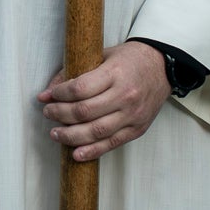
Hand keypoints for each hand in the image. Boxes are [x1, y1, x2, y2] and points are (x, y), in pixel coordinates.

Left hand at [37, 40, 169, 161]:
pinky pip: (111, 144)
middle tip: (47, 112)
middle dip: (60, 114)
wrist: (162, 67)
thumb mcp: (103, 55)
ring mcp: (132, 115)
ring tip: (55, 133)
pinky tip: (76, 153)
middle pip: (85, 111)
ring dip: (71, 136)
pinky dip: (92, 151)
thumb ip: (77, 71)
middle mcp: (125, 96)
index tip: (47, 95)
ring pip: (96, 132)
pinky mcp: (137, 130)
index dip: (59, 94)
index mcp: (115, 73)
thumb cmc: (129, 59)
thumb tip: (49, 90)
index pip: (80, 88)